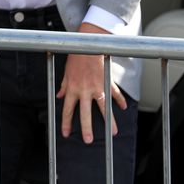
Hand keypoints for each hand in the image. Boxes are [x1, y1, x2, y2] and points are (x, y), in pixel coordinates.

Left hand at [56, 23, 126, 142]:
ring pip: (103, 107)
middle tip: (88, 140)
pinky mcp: (107, 81)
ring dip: (109, 120)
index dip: (66, 122)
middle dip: (86, 127)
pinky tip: (123, 107)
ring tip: (113, 132)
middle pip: (85, 113)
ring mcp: (97, 86)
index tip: (66, 133)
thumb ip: (63, 86)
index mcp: (72, 88)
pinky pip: (115, 93)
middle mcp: (84, 90)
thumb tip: (60, 97)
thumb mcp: (66, 72)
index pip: (68, 109)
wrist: (88, 44)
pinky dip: (120, 100)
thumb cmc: (76, 57)